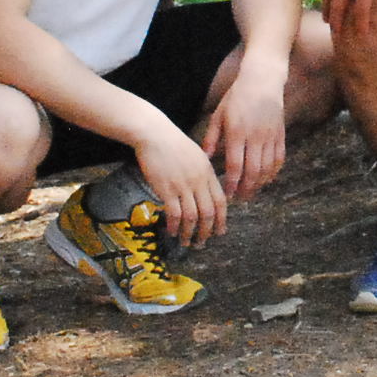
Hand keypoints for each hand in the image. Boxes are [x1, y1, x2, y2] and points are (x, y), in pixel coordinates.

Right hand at [132, 120, 229, 247]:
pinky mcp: (166, 188)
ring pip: (192, 216)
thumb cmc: (174, 143)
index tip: (219, 231)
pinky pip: (174, 213)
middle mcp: (198, 181)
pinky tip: (172, 231)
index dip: (221, 219)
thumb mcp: (197, 155)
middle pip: (209, 212)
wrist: (155, 134)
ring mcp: (183, 185)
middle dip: (207, 231)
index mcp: (208, 172)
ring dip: (190, 232)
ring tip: (186, 242)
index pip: (220, 201)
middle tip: (202, 242)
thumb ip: (203, 173)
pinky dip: (174, 225)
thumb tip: (207, 190)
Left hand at [202, 70, 288, 201]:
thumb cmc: (236, 97)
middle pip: (253, 171)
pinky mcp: (280, 134)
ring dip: (260, 183)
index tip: (228, 194)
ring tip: (252, 191)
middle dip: (246, 188)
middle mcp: (255, 136)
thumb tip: (205, 158)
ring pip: (267, 168)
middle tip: (240, 198)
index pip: (236, 165)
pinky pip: (279, 159)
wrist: (262, 80)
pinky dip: (274, 172)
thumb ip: (211, 138)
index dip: (232, 183)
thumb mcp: (218, 115)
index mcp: (236, 132)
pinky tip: (266, 179)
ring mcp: (270, 136)